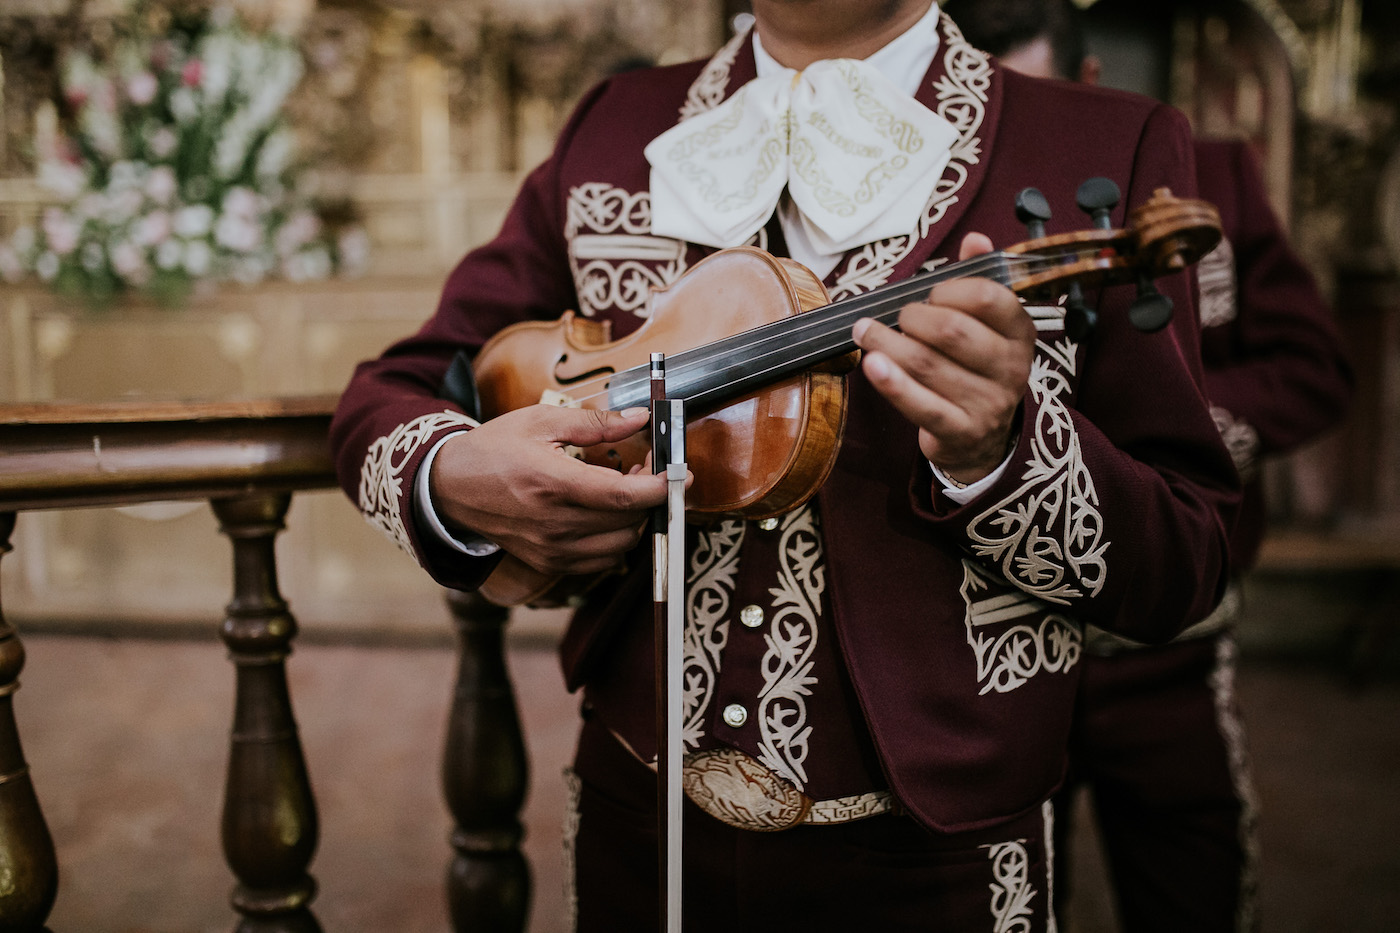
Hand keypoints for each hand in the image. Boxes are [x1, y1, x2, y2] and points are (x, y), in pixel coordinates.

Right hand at [428, 405, 668, 575]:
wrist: (449, 488)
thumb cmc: (494, 449)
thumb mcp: (541, 421)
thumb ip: (595, 423)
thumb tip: (640, 418)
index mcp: (553, 483)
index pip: (624, 497)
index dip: (661, 487)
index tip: (680, 472)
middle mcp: (554, 523)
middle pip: (629, 522)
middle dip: (650, 496)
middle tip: (647, 469)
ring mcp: (552, 549)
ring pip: (621, 545)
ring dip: (635, 518)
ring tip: (625, 489)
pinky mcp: (549, 563)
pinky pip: (602, 560)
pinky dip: (616, 539)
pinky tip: (606, 513)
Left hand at [851, 232, 1035, 483]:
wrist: (982, 440)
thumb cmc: (976, 369)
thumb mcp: (987, 326)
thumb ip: (979, 281)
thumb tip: (975, 238)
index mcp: (1020, 333)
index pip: (989, 298)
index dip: (950, 289)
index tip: (930, 293)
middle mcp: (1010, 368)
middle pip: (951, 330)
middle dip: (913, 317)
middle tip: (897, 317)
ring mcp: (987, 403)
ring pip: (927, 364)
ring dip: (887, 342)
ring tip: (864, 332)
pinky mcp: (960, 432)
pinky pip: (921, 405)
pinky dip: (892, 383)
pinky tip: (871, 364)